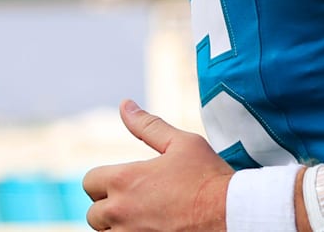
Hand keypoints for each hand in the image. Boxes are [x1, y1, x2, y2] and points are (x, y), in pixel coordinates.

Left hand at [82, 100, 233, 230]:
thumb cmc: (209, 178)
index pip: (90, 182)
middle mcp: (120, 212)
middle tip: (136, 205)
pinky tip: (149, 230)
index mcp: (124, 180)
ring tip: (143, 220)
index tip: (123, 185)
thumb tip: (125, 105)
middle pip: (95, 214)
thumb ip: (147, 125)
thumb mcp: (181, 143)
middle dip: (110, 209)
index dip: (104, 182)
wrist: (232, 215)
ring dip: (118, 228)